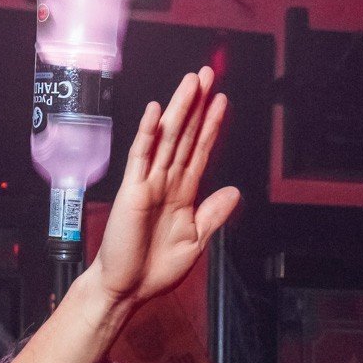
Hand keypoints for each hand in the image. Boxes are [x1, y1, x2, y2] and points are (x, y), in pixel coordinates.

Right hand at [91, 67, 239, 306]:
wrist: (128, 289)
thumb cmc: (155, 269)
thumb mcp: (195, 241)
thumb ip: (213, 214)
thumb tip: (234, 191)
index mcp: (183, 193)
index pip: (200, 151)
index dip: (211, 125)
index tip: (222, 100)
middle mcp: (166, 182)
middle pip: (185, 135)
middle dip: (197, 104)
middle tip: (208, 73)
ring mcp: (149, 183)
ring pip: (167, 138)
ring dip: (179, 109)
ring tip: (191, 81)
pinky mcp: (133, 191)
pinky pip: (141, 156)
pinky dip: (148, 133)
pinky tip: (156, 111)